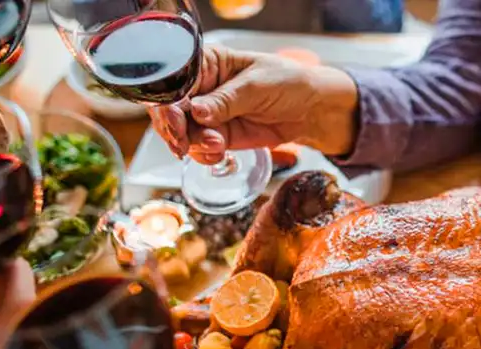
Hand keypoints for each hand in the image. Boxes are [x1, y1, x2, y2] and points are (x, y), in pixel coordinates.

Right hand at [148, 45, 357, 163]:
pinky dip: (205, 154)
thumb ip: (227, 100)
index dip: (169, 102)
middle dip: (175, 129)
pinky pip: (199, 148)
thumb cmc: (288, 83)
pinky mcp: (218, 135)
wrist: (311, 111)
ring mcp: (209, 114)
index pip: (175, 81)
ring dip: (194, 144)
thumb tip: (197, 112)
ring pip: (182, 132)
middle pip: (171, 109)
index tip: (176, 122)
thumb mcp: (257, 86)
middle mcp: (202, 88)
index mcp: (208, 63)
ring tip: (217, 145)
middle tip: (185, 143)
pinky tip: (220, 152)